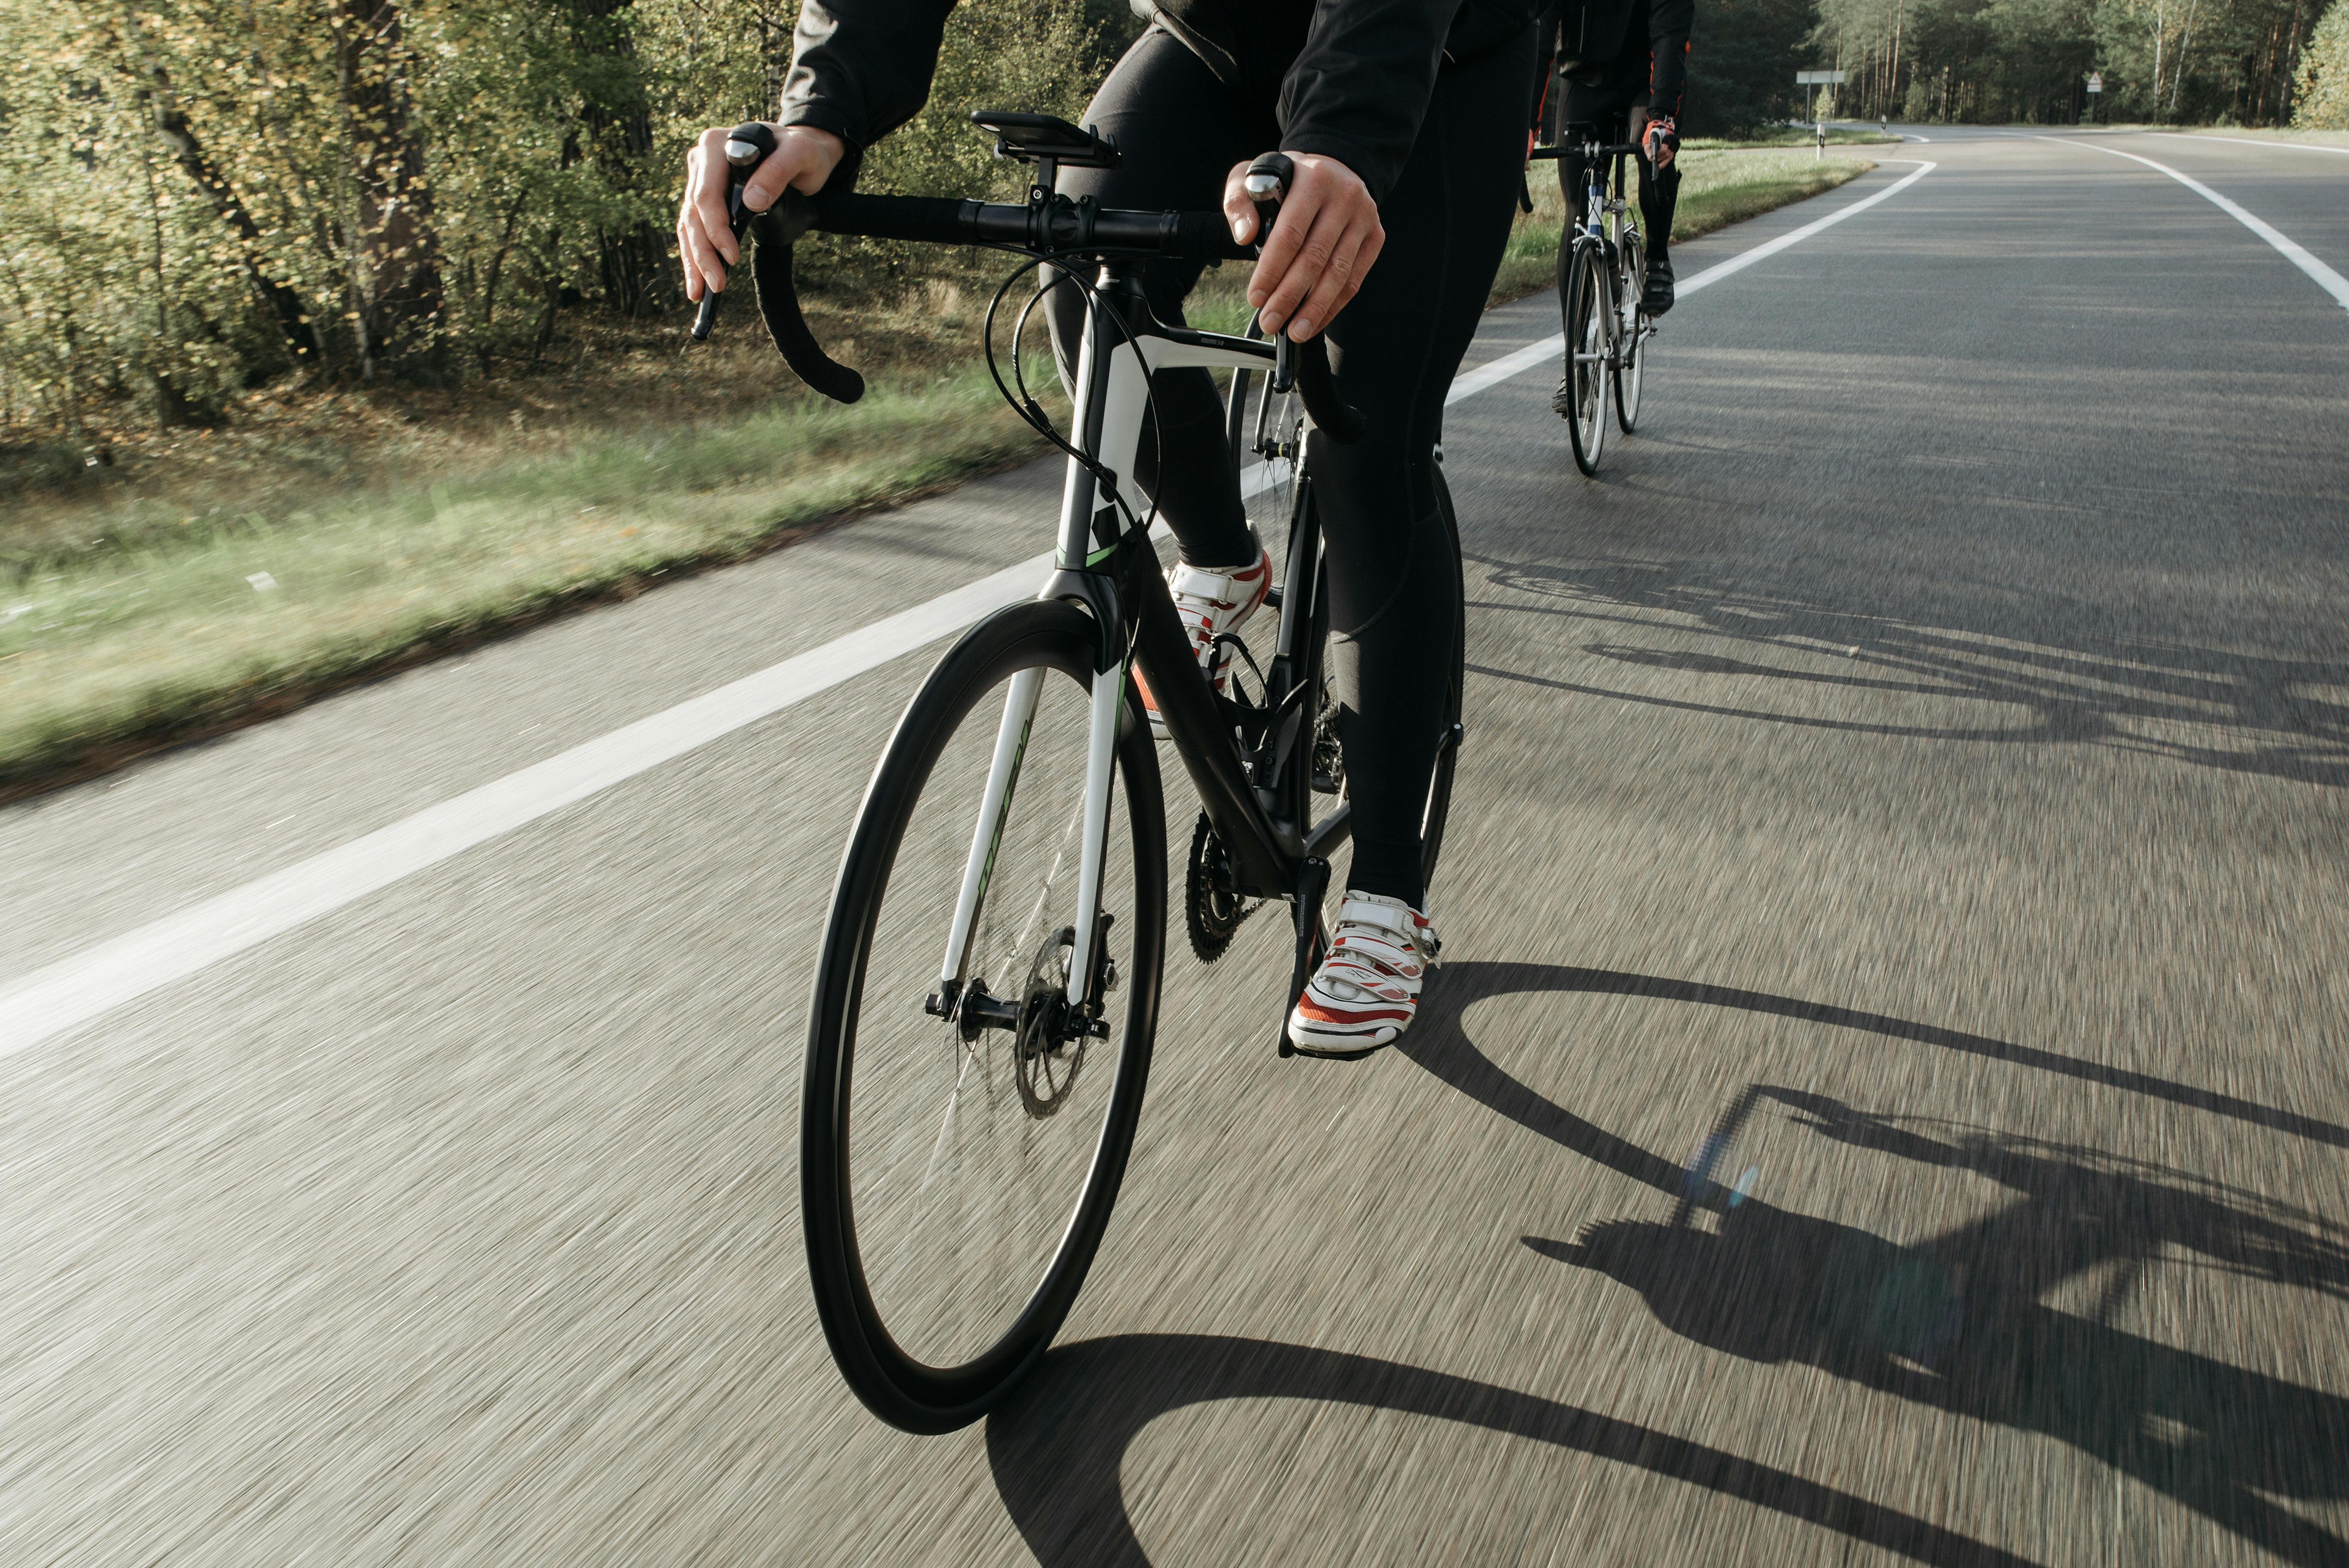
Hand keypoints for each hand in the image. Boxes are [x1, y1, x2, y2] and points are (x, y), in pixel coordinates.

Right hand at [677, 123, 845, 301]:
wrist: (803, 148)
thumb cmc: (802, 149)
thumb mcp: (799, 154)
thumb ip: (777, 171)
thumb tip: (751, 201)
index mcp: (717, 146)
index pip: (707, 194)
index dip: (715, 228)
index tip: (732, 257)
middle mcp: (703, 161)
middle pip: (693, 213)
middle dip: (702, 253)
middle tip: (715, 285)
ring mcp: (702, 180)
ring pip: (689, 225)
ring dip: (694, 261)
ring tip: (700, 292)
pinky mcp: (707, 197)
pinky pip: (695, 228)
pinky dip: (695, 255)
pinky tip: (698, 281)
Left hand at [1221, 151, 1383, 341]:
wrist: (1333, 167)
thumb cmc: (1288, 178)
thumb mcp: (1253, 176)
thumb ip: (1239, 202)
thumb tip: (1244, 236)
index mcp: (1312, 180)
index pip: (1291, 233)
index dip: (1272, 270)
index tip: (1256, 297)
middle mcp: (1344, 197)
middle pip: (1315, 257)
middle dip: (1290, 296)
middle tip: (1271, 321)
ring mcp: (1364, 217)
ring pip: (1338, 272)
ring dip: (1315, 307)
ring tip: (1296, 331)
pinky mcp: (1375, 235)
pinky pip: (1355, 278)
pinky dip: (1334, 304)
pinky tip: (1316, 320)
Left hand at [1642, 112, 1677, 168]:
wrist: (1660, 125)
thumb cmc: (1652, 132)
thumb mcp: (1647, 138)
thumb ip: (1647, 148)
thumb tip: (1650, 158)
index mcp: (1666, 136)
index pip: (1663, 149)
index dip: (1658, 155)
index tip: (1652, 159)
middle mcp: (1673, 139)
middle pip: (1667, 154)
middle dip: (1659, 158)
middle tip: (1654, 161)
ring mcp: (1676, 142)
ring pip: (1670, 156)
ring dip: (1663, 160)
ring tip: (1657, 163)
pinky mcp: (1677, 145)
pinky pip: (1672, 155)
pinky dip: (1666, 160)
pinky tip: (1661, 163)